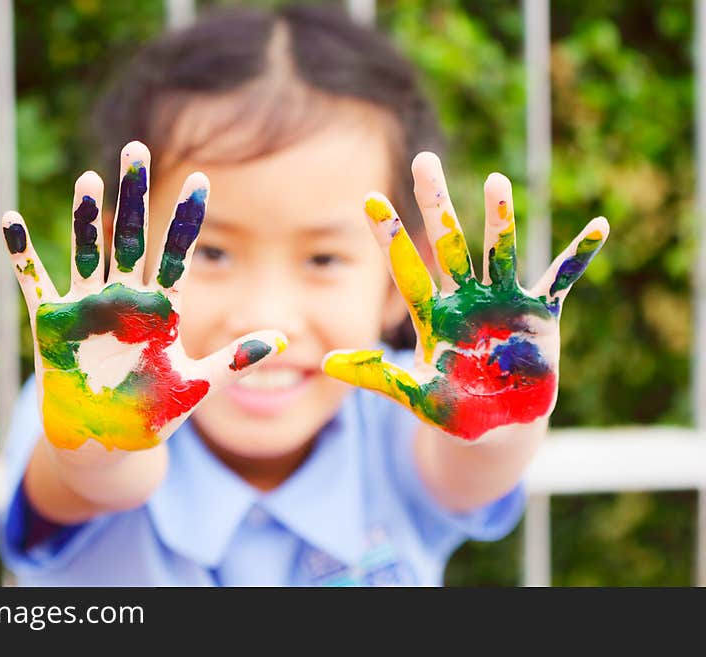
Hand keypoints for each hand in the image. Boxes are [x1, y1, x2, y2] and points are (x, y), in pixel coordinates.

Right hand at [2, 141, 285, 451]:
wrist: (106, 442)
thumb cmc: (152, 415)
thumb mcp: (197, 386)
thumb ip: (234, 361)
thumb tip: (284, 342)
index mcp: (161, 311)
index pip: (178, 255)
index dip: (187, 219)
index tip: (202, 179)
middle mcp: (125, 300)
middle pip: (132, 238)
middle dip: (135, 195)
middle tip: (136, 149)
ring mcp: (87, 308)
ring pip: (88, 252)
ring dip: (86, 219)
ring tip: (89, 179)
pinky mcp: (51, 324)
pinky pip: (33, 282)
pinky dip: (22, 255)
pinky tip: (11, 221)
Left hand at [322, 152, 607, 440]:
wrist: (496, 426)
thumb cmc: (451, 407)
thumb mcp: (413, 394)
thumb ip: (375, 377)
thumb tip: (325, 365)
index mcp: (433, 315)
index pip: (406, 269)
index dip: (390, 237)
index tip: (368, 200)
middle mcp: (466, 299)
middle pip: (448, 244)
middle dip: (436, 205)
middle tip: (423, 161)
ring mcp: (503, 302)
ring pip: (499, 252)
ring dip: (500, 219)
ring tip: (494, 181)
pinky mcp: (539, 315)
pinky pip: (561, 280)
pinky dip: (579, 257)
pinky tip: (598, 227)